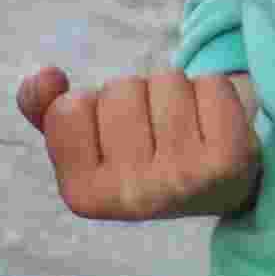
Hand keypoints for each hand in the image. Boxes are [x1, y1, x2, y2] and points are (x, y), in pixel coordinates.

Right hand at [18, 62, 261, 221]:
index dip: (91, 107)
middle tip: (156, 133)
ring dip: (176, 91)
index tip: (114, 137)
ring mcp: (182, 181)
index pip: (68, 108)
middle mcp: (130, 197)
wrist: (223, 186)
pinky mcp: (228, 161)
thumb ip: (46, 110)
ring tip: (186, 129)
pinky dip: (214, 93)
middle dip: (136, 96)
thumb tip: (46, 78)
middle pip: (119, 90)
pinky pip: (211, 84)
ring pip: (165, 81)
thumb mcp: (88, 140)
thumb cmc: (145, 155)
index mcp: (83, 195)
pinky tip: (215, 127)